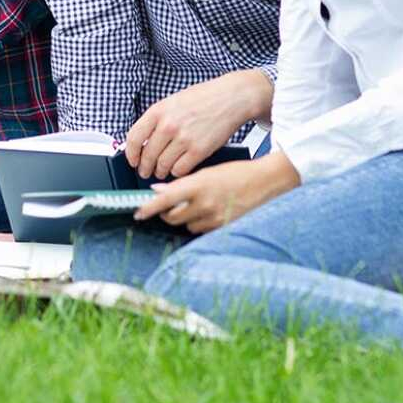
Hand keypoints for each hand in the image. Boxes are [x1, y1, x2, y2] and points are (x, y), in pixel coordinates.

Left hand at [125, 71, 270, 179]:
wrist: (230, 98)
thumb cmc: (203, 98)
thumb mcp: (172, 101)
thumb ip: (156, 120)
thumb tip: (143, 141)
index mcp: (158, 111)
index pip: (134, 138)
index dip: (130, 154)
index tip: (132, 160)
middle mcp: (168, 125)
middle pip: (148, 156)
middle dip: (145, 167)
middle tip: (145, 171)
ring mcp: (184, 139)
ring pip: (163, 166)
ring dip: (160, 172)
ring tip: (161, 171)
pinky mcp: (199, 150)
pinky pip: (180, 170)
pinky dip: (177, 172)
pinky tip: (177, 169)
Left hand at [133, 154, 299, 231]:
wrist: (265, 182)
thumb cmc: (236, 172)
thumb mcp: (206, 172)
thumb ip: (182, 184)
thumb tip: (158, 190)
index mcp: (198, 186)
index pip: (166, 199)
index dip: (148, 207)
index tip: (137, 212)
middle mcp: (205, 204)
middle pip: (172, 217)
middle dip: (166, 213)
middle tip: (167, 205)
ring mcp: (214, 218)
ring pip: (186, 224)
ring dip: (184, 218)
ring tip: (196, 204)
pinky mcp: (223, 228)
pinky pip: (201, 230)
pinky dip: (198, 223)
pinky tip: (207, 211)